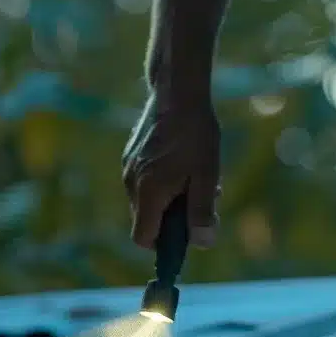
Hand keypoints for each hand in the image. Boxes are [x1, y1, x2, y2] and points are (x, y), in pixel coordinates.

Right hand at [122, 95, 220, 249]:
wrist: (177, 91)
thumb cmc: (195, 133)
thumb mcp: (206, 175)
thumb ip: (202, 212)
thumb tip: (203, 243)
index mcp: (148, 191)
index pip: (143, 238)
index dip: (164, 245)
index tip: (187, 235)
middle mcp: (132, 183)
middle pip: (147, 220)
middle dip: (174, 219)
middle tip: (204, 201)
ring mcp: (129, 167)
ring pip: (148, 201)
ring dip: (172, 200)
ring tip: (199, 178)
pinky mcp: (131, 155)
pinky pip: (146, 183)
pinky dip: (164, 184)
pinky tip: (186, 165)